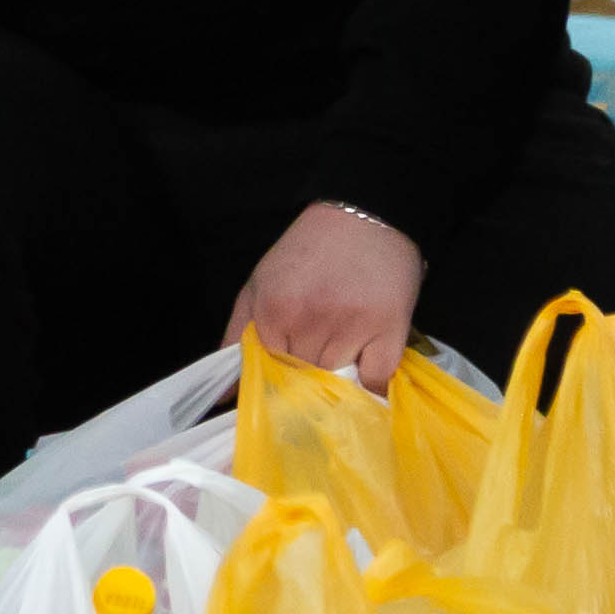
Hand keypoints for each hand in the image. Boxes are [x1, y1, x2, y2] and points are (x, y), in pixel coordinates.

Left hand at [225, 199, 424, 390]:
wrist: (365, 215)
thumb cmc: (308, 251)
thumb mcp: (259, 284)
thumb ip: (236, 337)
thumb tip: (223, 397)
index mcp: (275, 311)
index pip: (269, 374)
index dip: (277, 376)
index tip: (285, 373)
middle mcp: (311, 321)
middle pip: (304, 381)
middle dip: (307, 375)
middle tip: (317, 351)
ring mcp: (353, 327)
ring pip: (337, 385)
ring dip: (338, 378)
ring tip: (342, 348)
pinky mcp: (391, 329)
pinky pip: (375, 382)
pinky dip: (371, 384)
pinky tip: (366, 364)